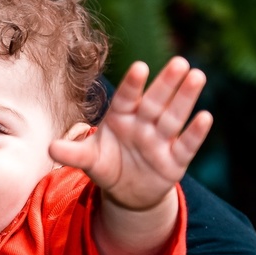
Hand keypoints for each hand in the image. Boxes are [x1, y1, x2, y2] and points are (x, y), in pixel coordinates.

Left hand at [49, 56, 211, 210]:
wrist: (128, 192)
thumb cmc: (108, 165)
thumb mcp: (89, 160)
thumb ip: (72, 153)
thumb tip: (50, 148)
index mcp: (120, 117)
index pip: (126, 98)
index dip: (133, 84)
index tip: (140, 67)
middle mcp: (143, 124)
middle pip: (155, 101)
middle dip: (166, 83)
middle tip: (179, 62)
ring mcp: (161, 140)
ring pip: (174, 116)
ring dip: (185, 98)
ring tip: (197, 76)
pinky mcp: (176, 159)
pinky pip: (187, 145)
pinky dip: (195, 132)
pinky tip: (205, 116)